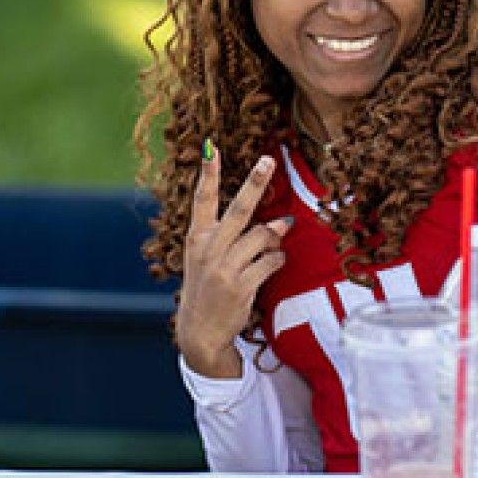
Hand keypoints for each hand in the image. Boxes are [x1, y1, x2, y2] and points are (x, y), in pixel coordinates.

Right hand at [175, 143, 292, 378]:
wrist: (199, 330)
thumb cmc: (206, 288)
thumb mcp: (208, 258)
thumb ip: (238, 237)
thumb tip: (281, 221)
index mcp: (196, 237)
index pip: (202, 198)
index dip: (207, 173)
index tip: (210, 147)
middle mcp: (208, 248)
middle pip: (238, 209)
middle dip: (254, 182)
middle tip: (267, 161)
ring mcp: (224, 267)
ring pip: (263, 237)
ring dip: (275, 239)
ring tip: (273, 244)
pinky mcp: (241, 285)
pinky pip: (271, 262)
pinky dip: (277, 260)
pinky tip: (273, 264)